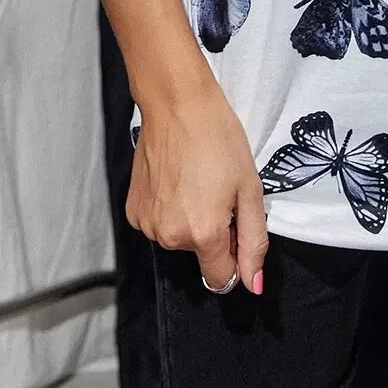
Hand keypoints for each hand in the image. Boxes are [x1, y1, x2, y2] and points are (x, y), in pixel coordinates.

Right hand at [125, 71, 268, 294]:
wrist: (176, 104)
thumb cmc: (219, 139)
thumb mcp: (250, 187)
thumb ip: (254, 241)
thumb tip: (254, 284)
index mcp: (203, 235)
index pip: (222, 278)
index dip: (236, 256)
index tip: (237, 224)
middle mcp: (170, 238)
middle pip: (201, 255)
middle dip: (214, 232)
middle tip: (219, 190)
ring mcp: (147, 225)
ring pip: (179, 239)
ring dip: (190, 219)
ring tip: (196, 180)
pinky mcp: (133, 210)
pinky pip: (159, 224)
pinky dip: (169, 209)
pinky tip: (175, 179)